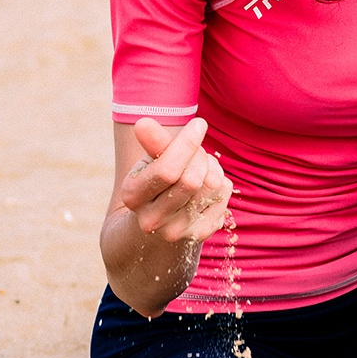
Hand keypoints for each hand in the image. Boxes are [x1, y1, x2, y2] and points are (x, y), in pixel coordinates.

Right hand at [120, 117, 233, 246]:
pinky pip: (223, 193)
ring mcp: (177, 231)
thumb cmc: (155, 183)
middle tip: (196, 151)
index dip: (187, 144)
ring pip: (212, 184)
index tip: (199, 124)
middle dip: (199, 156)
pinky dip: (220, 181)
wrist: (156, 225)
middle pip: (192, 179)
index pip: (167, 170)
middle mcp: (152, 219)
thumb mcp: (149, 162)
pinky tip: (206, 185)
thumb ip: (152, 143)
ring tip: (200, 167)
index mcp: (133, 196)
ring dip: (211, 166)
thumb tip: (143, 123)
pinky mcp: (200, 234)